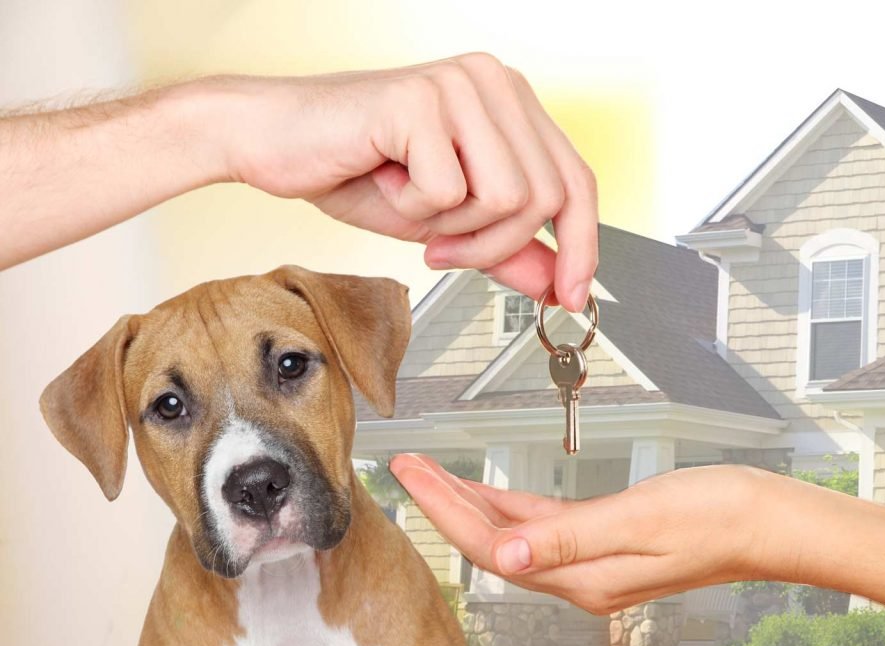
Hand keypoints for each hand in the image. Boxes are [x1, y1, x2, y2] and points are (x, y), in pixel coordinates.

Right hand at [201, 54, 597, 309]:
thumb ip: (505, 246)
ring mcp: (460, 85)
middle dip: (494, 245)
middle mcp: (493, 82)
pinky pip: (447, 192)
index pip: (575, 180)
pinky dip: (411, 208)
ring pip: (506, 198)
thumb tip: (556, 282)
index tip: (571, 295)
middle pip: (546, 198)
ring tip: (408, 205)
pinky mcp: (420, 100)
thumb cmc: (355, 169)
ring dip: (454, 228)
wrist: (272, 141)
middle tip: (443, 249)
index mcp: (509, 101)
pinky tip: (384, 181)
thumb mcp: (446, 222)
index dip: (582, 246)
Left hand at [389, 454, 762, 613]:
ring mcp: (592, 562)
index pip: (493, 546)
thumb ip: (569, 538)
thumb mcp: (641, 518)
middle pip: (493, 542)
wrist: (766, 520)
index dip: (446, 511)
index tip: (410, 477)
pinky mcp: (605, 541)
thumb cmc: (717, 514)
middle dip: (445, 504)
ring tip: (432, 474)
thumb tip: (505, 555)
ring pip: (513, 534)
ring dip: (471, 503)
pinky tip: (490, 492)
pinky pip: (542, 526)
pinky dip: (510, 507)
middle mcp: (581, 577)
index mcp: (584, 576)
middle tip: (405, 466)